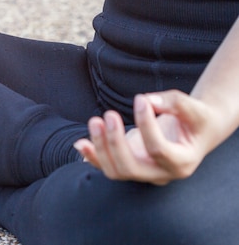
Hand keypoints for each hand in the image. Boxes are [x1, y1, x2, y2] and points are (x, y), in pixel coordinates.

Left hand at [74, 90, 219, 184]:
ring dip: (100, 147)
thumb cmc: (194, 118)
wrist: (194, 131)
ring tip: (94, 121)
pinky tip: (80, 143)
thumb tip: (146, 100)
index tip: (139, 99)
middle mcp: (161, 173)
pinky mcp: (130, 165)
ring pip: (115, 171)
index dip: (146, 124)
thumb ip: (173, 103)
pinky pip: (107, 167)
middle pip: (131, 168)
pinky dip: (92, 156)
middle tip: (109, 114)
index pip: (158, 150)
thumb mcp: (193, 107)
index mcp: (182, 162)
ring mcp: (143, 173)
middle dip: (115, 142)